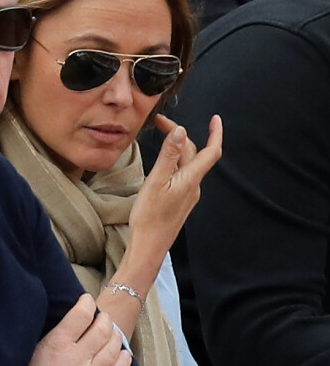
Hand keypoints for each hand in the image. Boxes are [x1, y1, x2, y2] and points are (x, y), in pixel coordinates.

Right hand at [22, 293, 131, 365]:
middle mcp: (77, 358)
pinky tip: (123, 353)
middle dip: (104, 317)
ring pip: (112, 348)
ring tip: (111, 329)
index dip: (86, 302)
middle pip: (101, 330)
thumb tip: (61, 318)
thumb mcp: (32, 350)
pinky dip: (122, 360)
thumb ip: (50, 335)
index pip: (81, 315)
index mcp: (58, 344)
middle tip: (101, 314)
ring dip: (114, 335)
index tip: (86, 299)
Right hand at [129, 114, 222, 254]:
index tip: (215, 118)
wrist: (149, 246)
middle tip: (161, 123)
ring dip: (177, 148)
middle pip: (194, 154)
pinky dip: (174, 161)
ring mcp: (187, 194)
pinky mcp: (179, 201)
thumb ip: (169, 155)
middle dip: (180, 135)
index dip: (216, 133)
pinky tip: (162, 162)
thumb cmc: (149, 216)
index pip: (210, 151)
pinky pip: (181, 175)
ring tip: (161, 136)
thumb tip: (181, 131)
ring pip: (187, 164)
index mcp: (190, 179)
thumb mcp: (156, 181)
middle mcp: (193, 186)